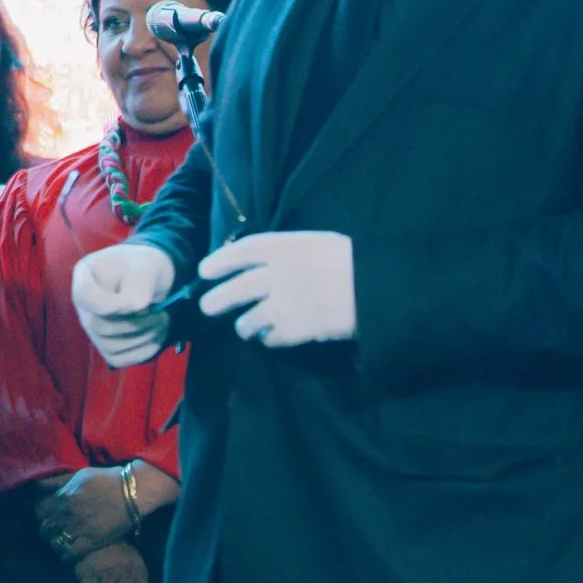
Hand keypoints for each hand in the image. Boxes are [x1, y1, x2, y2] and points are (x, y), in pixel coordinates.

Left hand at [36, 466, 133, 562]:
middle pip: (45, 528)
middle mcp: (67, 515)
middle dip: (47, 529)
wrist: (130, 494)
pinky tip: (68, 553)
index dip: (41, 513)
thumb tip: (38, 485)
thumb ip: (57, 482)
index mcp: (62, 497)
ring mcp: (79, 530)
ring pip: (55, 543)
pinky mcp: (91, 542)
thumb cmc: (104, 481)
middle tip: (53, 529)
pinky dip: (66, 556)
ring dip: (55, 542)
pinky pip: (70, 554)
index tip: (46, 514)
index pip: (38, 510)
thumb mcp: (78, 475)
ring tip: (61, 541)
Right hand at [72, 243, 174, 367]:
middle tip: (162, 315)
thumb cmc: (144, 268)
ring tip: (162, 321)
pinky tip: (155, 335)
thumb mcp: (145, 267)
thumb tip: (135, 309)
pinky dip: (144, 351)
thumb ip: (138, 286)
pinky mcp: (107, 347)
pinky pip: (121, 359)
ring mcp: (93, 330)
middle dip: (137, 324)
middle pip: (99, 326)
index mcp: (85, 277)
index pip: (85, 296)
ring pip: (112, 346)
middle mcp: (84, 307)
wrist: (151, 280)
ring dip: (145, 337)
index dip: (109, 304)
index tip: (137, 303)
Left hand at [199, 230, 354, 346]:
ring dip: (243, 326)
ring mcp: (285, 304)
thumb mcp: (314, 243)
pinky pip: (271, 337)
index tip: (205, 271)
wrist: (377, 288)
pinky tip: (269, 338)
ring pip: (248, 319)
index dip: (219, 262)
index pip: (241, 252)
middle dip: (217, 299)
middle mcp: (277, 274)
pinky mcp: (296, 329)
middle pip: (236, 289)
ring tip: (243, 329)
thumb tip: (258, 263)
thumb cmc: (350, 261)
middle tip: (207, 307)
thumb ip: (285, 253)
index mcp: (283, 247)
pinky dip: (267, 339)